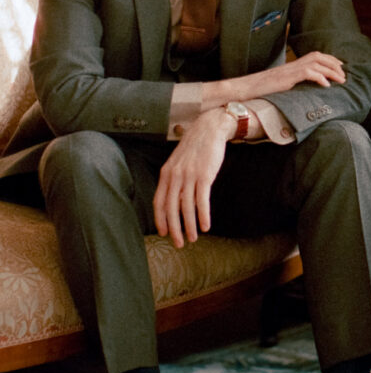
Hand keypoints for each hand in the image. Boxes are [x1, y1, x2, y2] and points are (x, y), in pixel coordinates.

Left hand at [154, 108, 234, 247]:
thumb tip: (174, 200)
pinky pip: (202, 200)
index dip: (160, 220)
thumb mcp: (179, 162)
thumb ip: (174, 179)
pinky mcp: (204, 176)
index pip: (158, 202)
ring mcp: (189, 176)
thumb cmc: (195, 147)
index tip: (164, 233)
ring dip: (189, 226)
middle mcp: (175, 176)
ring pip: (186, 207)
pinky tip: (206, 226)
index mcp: (166, 173)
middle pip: (171, 209)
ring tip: (193, 238)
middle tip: (178, 244)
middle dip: (174, 229)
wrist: (210, 129)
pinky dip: (203, 215)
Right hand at [260, 51, 345, 90]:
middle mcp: (293, 64)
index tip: (340, 66)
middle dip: (334, 64)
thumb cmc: (263, 89)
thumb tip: (305, 90)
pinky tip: (326, 85)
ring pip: (316, 63)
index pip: (315, 56)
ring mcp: (290, 70)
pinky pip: (307, 73)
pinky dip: (320, 78)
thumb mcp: (282, 85)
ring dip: (331, 71)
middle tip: (344, 75)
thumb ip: (294, 83)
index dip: (329, 59)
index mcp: (293, 65)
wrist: (247, 88)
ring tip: (340, 80)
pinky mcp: (287, 77)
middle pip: (318, 56)